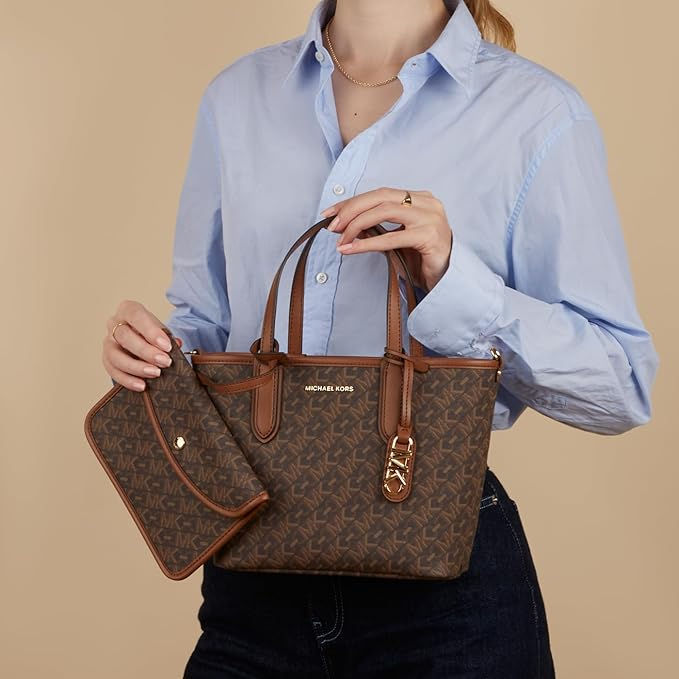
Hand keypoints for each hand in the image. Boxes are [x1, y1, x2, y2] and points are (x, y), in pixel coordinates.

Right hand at [102, 300, 181, 390]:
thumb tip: (177, 344)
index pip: (136, 316)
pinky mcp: (106, 360)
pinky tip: (142, 385)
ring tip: (155, 373)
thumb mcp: (162, 330)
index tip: (166, 346)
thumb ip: (168, 337)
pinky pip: (112, 371)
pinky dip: (128, 380)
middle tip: (165, 362)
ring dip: (136, 367)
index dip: (151, 331)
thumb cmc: (152, 333)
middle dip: (146, 351)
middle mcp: (114, 323)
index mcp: (128, 310)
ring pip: (115, 355)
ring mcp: (107, 342)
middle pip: (124, 336)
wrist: (143, 340)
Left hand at [320, 187, 452, 292]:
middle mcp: (427, 202)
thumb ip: (377, 227)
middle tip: (332, 226)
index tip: (330, 212)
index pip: (380, 193)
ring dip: (356, 225)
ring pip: (384, 211)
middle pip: (380, 197)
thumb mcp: (396, 237)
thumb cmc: (421, 258)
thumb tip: (345, 223)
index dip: (352, 202)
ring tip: (341, 240)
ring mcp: (430, 218)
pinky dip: (368, 243)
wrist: (447, 279)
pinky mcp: (430, 237)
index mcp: (419, 198)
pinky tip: (352, 249)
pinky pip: (392, 237)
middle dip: (351, 210)